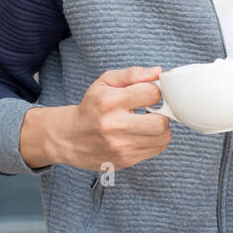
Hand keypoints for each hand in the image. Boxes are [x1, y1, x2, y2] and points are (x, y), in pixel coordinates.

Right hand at [21, 66, 172, 170]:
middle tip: (153, 110)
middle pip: (161, 122)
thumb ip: (132, 74)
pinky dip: (156, 140)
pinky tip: (143, 134)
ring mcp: (120, 146)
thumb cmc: (92, 106)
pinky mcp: (125, 160)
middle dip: (162, 113)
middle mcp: (114, 126)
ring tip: (148, 122)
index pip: (152, 94)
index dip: (155, 91)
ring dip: (161, 128)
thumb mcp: (105, 82)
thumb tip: (158, 72)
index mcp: (110, 102)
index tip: (149, 94)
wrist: (69, 137)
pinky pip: (156, 150)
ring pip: (162, 138)